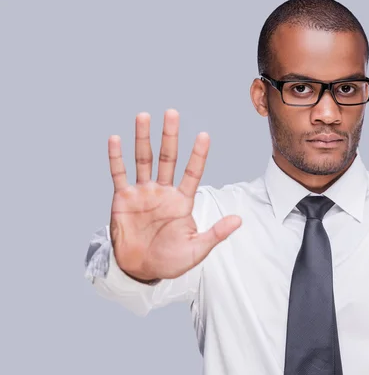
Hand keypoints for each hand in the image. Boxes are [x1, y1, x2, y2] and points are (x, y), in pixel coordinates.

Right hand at [108, 109, 241, 280]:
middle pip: (167, 158)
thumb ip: (216, 234)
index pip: (192, 172)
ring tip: (144, 116)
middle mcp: (163, 191)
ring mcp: (143, 193)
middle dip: (170, 136)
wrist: (140, 270)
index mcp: (182, 201)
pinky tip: (116, 139)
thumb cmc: (170, 260)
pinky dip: (116, 157)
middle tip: (172, 113)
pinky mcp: (123, 198)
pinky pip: (119, 174)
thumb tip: (239, 220)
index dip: (198, 155)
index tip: (204, 135)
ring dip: (143, 138)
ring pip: (144, 159)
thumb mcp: (196, 249)